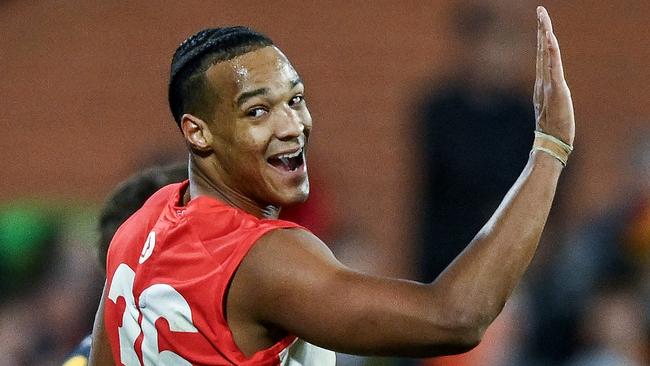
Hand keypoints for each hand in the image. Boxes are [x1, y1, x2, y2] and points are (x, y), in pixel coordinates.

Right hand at [533, 6, 574, 145]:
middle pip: (542, 50)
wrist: (551, 143)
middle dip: (541, 29)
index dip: (542, 38)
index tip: (541, 21)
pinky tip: (550, 39)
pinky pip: (553, 67)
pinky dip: (551, 52)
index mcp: (541, 83)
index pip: (543, 55)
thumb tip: (550, 95)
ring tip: (543, 18)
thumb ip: (550, 98)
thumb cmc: (553, 129)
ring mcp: (547, 84)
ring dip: (545, 34)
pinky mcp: (555, 89)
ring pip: (546, 54)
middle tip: (540, 10)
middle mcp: (542, 81)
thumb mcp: (552, 108)